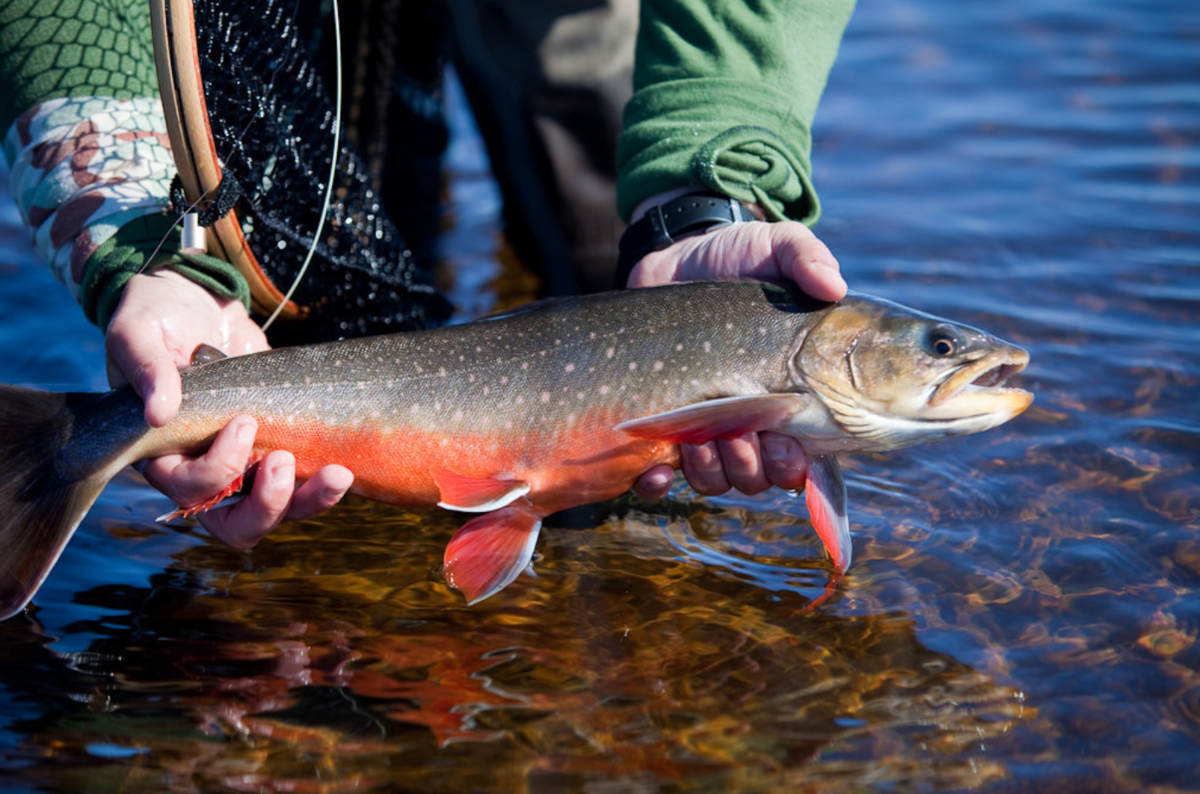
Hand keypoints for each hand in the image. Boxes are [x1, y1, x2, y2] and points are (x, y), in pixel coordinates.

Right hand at [106, 269, 352, 547]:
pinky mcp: (280, 444)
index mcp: (162, 454)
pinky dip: (325, 483)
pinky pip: (303, 483)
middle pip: (235, 523)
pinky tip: (346, 466)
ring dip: (309, 501)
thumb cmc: (155, 318)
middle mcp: (203, 470)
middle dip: (268, 505)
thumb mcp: (138, 334)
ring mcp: (246, 463)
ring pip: (277, 511)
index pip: (188, 491)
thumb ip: (146, 369)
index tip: (244, 421)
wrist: (194, 300)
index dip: (218, 470)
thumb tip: (159, 413)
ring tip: (338, 475)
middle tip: (284, 461)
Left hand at [626, 200, 847, 499]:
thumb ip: (807, 258)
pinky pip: (660, 477)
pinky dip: (658, 482)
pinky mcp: (661, 424)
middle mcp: (752, 422)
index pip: (804, 458)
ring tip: (698, 437)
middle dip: (753, 467)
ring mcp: (704, 426)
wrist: (676, 254)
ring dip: (709, 467)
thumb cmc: (738, 256)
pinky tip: (655, 469)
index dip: (795, 466)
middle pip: (760, 477)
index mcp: (791, 397)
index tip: (786, 441)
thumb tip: (833, 284)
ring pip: (715, 479)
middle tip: (743, 435)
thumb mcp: (777, 247)